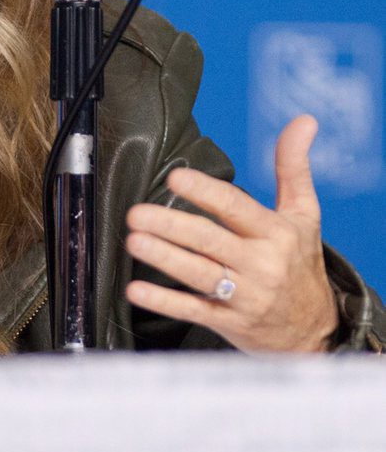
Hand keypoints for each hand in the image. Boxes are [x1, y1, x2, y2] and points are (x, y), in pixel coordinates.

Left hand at [123, 115, 337, 351]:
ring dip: (165, 258)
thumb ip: (293, 166)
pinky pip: (194, 311)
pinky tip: (136, 290)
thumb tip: (304, 120)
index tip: (176, 178)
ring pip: (200, 275)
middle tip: (137, 213)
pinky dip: (164, 302)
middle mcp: (261, 264)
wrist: (317, 330)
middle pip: (211, 242)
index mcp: (276, 233)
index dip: (206, 192)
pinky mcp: (229, 322)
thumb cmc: (301, 262)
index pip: (236, 208)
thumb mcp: (304, 214)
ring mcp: (245, 296)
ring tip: (134, 241)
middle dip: (173, 226)